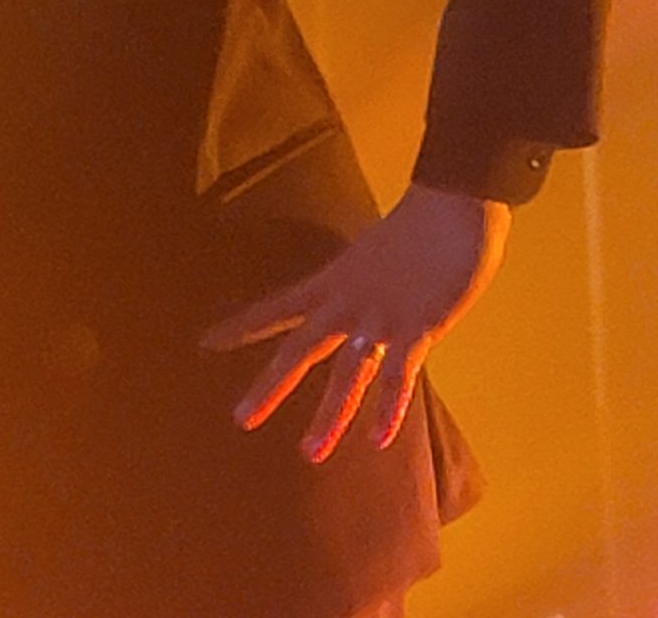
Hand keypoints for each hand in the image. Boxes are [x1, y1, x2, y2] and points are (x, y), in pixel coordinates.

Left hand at [201, 184, 508, 462]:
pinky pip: (399, 374)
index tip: (206, 342)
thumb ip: (365, 290)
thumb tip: (363, 314)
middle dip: (271, 385)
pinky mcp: (417, 326)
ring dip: (330, 415)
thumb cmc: (420, 227)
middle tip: (241, 419)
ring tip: (310, 453)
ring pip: (347, 372)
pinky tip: (379, 439)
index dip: (243, 325)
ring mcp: (380, 316)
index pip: (278, 306)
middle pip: (300, 347)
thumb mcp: (375, 260)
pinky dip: (390, 406)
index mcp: (335, 281)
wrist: (451, 204)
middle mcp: (348, 302)